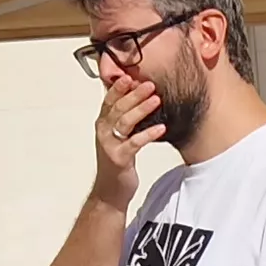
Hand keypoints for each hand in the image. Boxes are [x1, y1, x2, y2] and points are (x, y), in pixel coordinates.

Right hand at [92, 74, 166, 202]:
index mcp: (103, 123)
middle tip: (150, 83)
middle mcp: (103, 131)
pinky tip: (161, 128)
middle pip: (118, 108)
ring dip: (141, 109)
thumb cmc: (118, 160)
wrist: (110, 190)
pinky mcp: (119, 159)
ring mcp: (110, 145)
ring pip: (125, 122)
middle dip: (134, 94)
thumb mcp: (120, 136)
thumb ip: (126, 119)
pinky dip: (148, 134)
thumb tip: (141, 98)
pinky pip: (134, 143)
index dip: (118, 87)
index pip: (109, 100)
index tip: (131, 75)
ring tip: (157, 99)